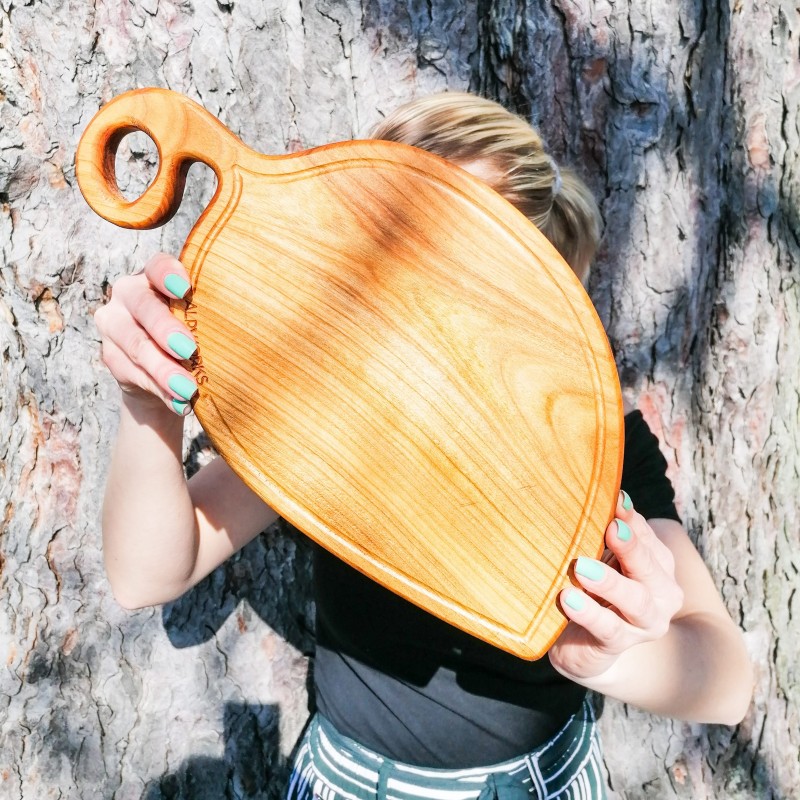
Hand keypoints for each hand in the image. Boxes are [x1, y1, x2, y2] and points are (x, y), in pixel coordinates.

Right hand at [93, 253, 198, 414]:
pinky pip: (133, 374)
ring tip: (188, 390)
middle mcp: (129, 293)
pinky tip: (179, 403)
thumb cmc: (195, 333)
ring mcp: (114, 324)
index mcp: (154, 276)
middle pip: (144, 307)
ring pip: (138, 346)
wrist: (167, 370)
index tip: (185, 290)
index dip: (168, 275)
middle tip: (190, 351)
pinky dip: (159, 390)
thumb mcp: (202, 321)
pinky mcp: (110, 356)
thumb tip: (240, 333)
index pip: (157, 266)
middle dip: (167, 330)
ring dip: (164, 370)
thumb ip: (207, 318)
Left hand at [548, 491, 684, 681]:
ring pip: (636, 601)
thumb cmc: (594, 590)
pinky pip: (608, 629)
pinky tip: (568, 599)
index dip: (632, 519)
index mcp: (659, 566)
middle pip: (650, 567)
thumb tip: (603, 494)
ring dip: (610, 583)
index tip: (616, 499)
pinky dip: (589, 613)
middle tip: (610, 530)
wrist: (583, 644)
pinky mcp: (619, 645)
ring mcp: (644, 624)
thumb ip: (606, 531)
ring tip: (582, 568)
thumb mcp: (603, 558)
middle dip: (631, 547)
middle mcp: (661, 595)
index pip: (648, 538)